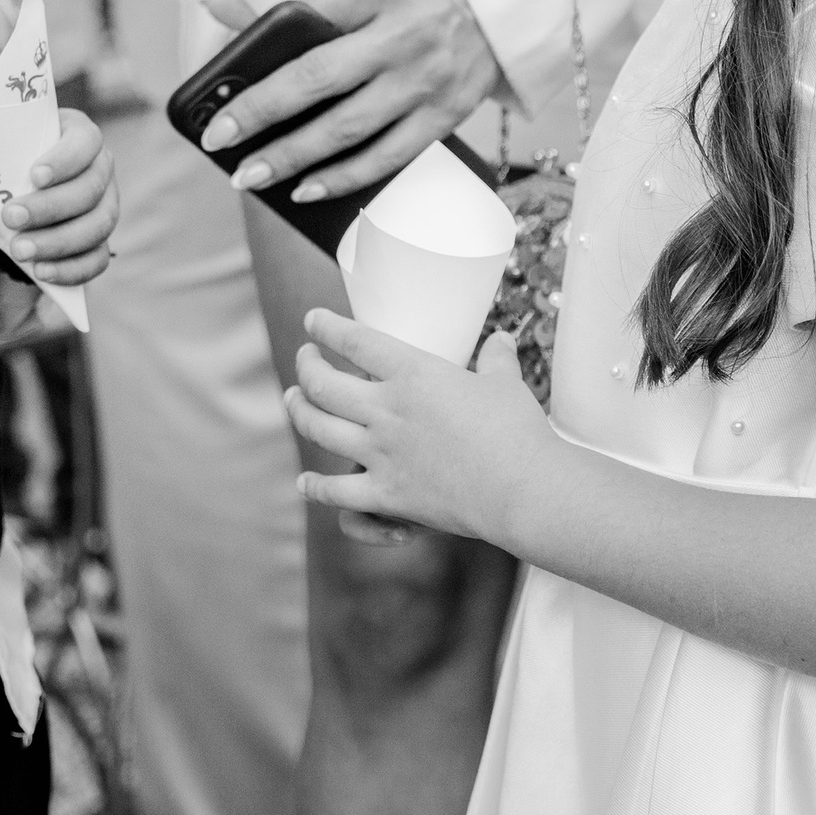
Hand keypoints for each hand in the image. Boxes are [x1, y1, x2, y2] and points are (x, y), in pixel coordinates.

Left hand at [0, 107, 118, 286]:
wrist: (10, 191)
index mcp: (75, 135)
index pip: (85, 140)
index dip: (66, 159)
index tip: (35, 176)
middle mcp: (99, 168)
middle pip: (91, 188)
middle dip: (52, 207)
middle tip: (12, 218)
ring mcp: (105, 205)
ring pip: (98, 225)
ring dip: (60, 241)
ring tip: (20, 252)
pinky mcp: (100, 239)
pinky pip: (98, 258)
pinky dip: (72, 269)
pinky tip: (41, 272)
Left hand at [199, 0, 501, 200]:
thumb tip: (221, 11)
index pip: (303, 20)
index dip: (255, 59)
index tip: (219, 92)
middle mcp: (405, 33)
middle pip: (319, 80)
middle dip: (262, 115)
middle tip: (218, 140)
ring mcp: (428, 78)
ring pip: (350, 128)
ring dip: (294, 157)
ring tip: (250, 174)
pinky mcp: (446, 114)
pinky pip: (388, 156)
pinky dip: (344, 178)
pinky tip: (306, 188)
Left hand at [283, 311, 550, 542]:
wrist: (522, 489)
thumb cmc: (518, 431)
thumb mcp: (507, 383)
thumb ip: (497, 358)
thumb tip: (501, 339)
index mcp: (413, 373)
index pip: (355, 340)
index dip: (327, 327)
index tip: (313, 320)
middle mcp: (386, 409)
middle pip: (322, 383)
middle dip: (305, 366)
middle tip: (305, 358)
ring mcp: (381, 453)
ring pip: (318, 428)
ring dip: (298, 412)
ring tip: (293, 400)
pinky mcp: (387, 494)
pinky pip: (336, 492)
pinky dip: (315, 488)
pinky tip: (304, 483)